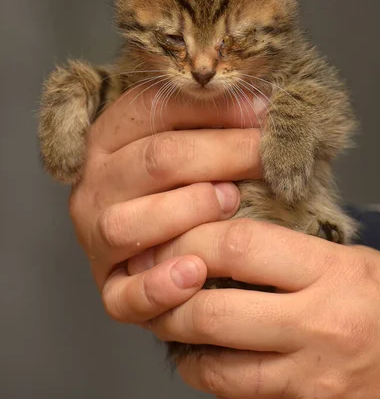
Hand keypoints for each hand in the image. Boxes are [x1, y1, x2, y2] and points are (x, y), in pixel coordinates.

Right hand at [69, 87, 262, 324]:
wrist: (157, 250)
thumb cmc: (184, 187)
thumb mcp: (188, 143)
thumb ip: (212, 122)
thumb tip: (263, 103)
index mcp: (109, 138)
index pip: (154, 108)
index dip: (213, 107)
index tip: (263, 111)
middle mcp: (96, 185)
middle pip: (154, 161)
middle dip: (220, 154)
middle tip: (264, 157)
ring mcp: (96, 239)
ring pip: (128, 224)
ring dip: (187, 211)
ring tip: (231, 203)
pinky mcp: (110, 290)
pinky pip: (127, 295)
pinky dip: (160, 286)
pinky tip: (197, 273)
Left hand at [136, 219, 379, 398]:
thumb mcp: (355, 263)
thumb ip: (291, 254)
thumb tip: (224, 246)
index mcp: (334, 276)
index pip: (240, 247)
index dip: (193, 239)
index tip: (175, 240)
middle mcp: (319, 331)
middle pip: (211, 313)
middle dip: (168, 300)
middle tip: (156, 285)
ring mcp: (310, 385)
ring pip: (214, 370)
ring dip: (181, 346)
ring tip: (175, 324)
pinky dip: (214, 379)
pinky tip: (214, 359)